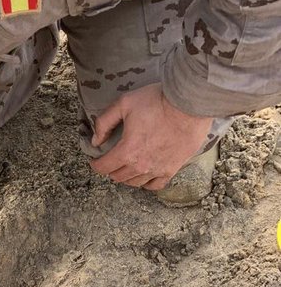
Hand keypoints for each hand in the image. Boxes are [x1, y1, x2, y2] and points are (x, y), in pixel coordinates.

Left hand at [90, 83, 212, 190]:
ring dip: (127, 176)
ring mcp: (157, 169)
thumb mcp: (124, 103)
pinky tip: (145, 175)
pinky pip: (155, 185)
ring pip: (135, 182)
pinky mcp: (172, 168)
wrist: (190, 104)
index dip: (96, 164)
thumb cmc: (158, 101)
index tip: (95, 160)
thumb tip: (95, 141)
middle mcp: (141, 165)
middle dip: (111, 169)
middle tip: (112, 160)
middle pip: (118, 177)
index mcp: (127, 151)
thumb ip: (105, 122)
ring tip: (127, 167)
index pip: (103, 167)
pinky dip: (147, 183)